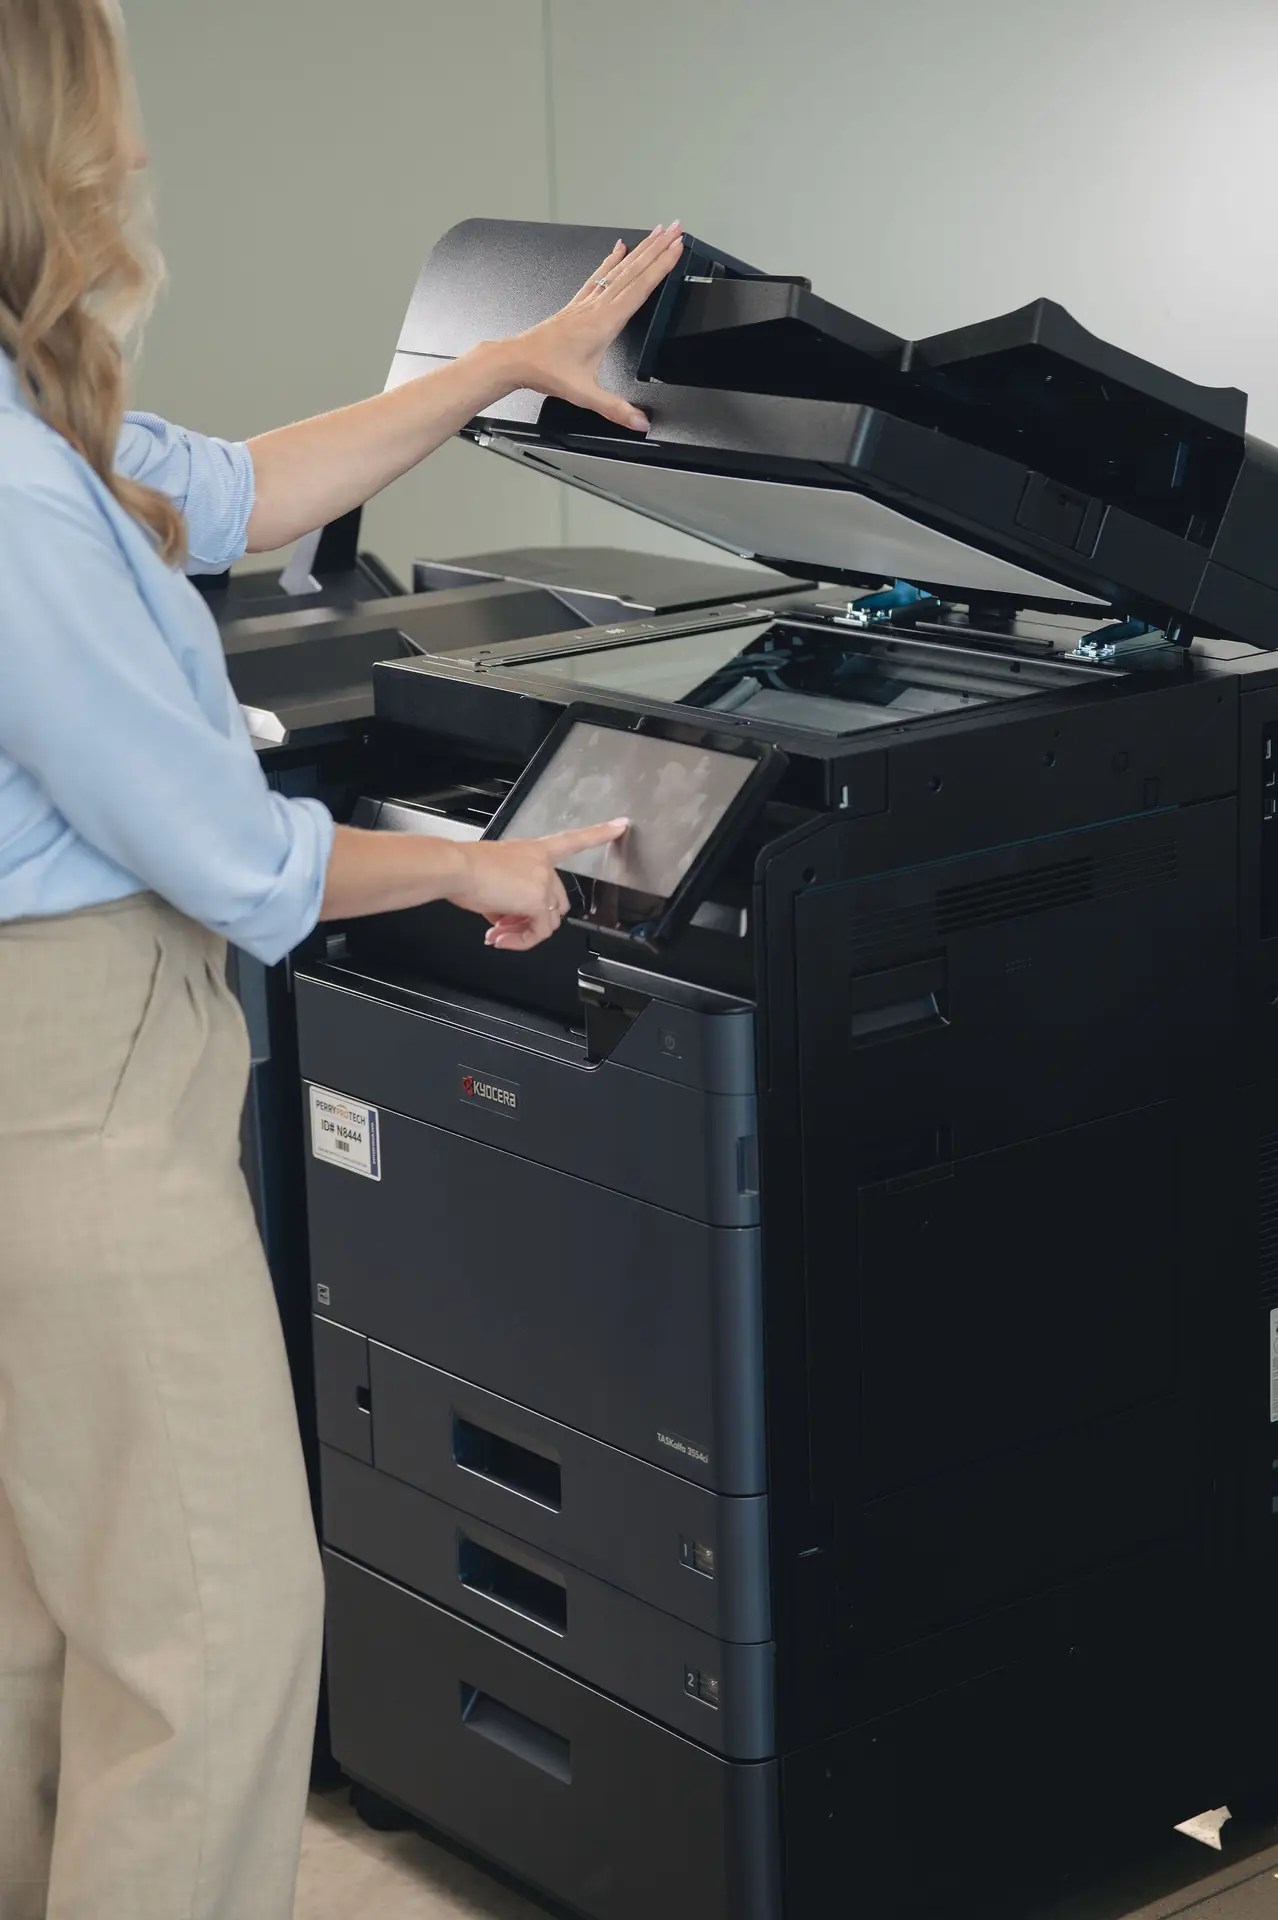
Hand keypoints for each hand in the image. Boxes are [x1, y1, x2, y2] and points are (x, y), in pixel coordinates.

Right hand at [447, 819, 629, 951]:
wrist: (456, 868)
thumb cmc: (465, 868)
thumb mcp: (491, 880)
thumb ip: (505, 899)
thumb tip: (503, 920)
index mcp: (534, 850)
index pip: (573, 839)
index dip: (599, 833)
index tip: (621, 824)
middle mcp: (543, 864)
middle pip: (556, 901)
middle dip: (532, 920)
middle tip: (504, 927)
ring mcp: (543, 882)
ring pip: (548, 920)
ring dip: (523, 933)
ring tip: (498, 936)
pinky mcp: (538, 901)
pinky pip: (538, 932)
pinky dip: (521, 941)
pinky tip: (501, 939)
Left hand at [506, 223, 684, 431]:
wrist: (517, 360)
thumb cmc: (547, 371)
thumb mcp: (585, 395)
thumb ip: (615, 409)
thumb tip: (640, 423)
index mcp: (604, 323)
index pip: (640, 288)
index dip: (661, 266)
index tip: (677, 247)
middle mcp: (597, 307)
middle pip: (634, 271)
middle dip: (658, 248)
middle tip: (677, 228)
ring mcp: (586, 303)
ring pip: (619, 269)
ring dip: (641, 249)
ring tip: (657, 232)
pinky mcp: (577, 305)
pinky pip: (599, 275)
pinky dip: (612, 260)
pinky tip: (619, 248)